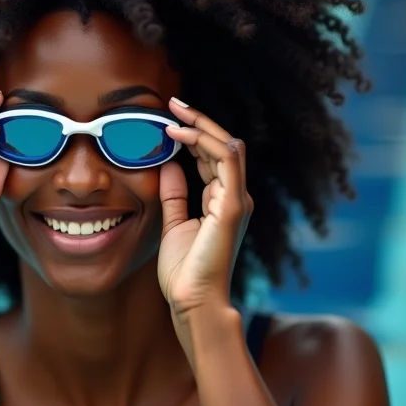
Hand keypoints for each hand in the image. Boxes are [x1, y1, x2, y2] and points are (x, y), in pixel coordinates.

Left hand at [157, 97, 252, 317]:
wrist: (192, 302)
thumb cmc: (185, 271)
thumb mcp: (174, 224)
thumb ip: (174, 194)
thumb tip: (169, 164)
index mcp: (223, 201)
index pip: (214, 156)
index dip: (194, 134)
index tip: (169, 119)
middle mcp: (235, 197)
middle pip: (224, 145)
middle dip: (199, 121)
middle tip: (173, 103)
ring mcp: (237, 201)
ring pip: (228, 146)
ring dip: (202, 125)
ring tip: (174, 112)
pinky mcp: (232, 207)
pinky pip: (227, 161)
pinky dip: (205, 142)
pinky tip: (180, 135)